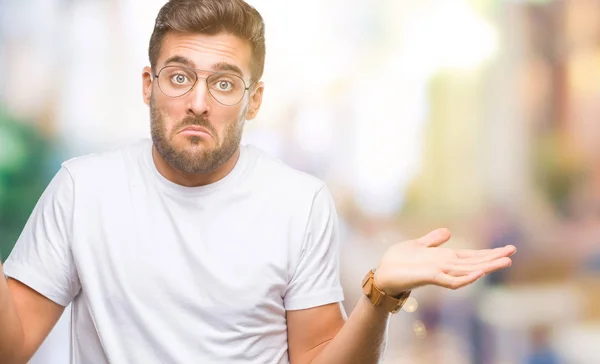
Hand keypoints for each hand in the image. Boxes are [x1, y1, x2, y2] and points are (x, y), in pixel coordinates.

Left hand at [374, 228, 515, 295]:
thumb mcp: (417, 245)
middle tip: (513, 252)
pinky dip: (466, 277)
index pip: (472, 256)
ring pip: (469, 271)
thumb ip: (433, 240)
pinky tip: (478, 272)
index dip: (488, 253)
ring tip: (504, 261)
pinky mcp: (431, 278)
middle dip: (493, 258)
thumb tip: (449, 232)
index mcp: (445, 259)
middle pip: (475, 263)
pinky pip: (453, 281)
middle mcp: (446, 267)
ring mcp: (440, 273)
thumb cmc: (398, 262)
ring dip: (486, 267)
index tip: (507, 248)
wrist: (382, 274)